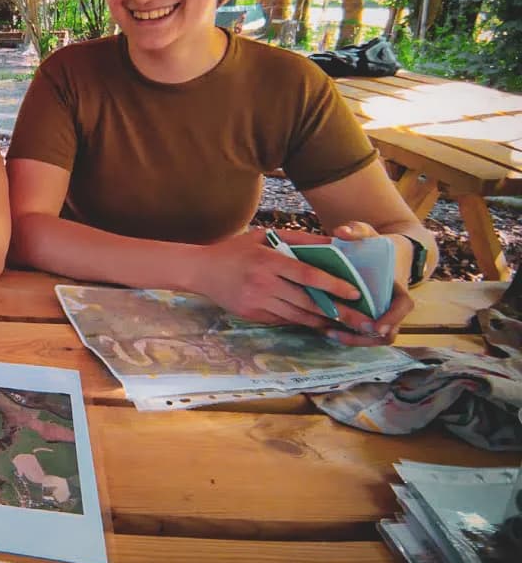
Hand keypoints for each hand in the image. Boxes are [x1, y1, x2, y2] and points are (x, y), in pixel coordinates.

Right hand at [193, 228, 363, 330]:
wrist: (201, 270)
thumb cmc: (235, 250)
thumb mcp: (264, 236)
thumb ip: (298, 239)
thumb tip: (331, 243)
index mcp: (269, 261)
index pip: (307, 275)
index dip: (333, 285)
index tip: (354, 293)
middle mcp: (263, 283)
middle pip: (307, 301)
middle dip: (338, 313)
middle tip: (361, 321)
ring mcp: (256, 301)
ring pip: (297, 316)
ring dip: (323, 322)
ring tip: (345, 326)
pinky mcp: (251, 315)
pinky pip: (282, 320)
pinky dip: (301, 322)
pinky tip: (318, 324)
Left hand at [323, 221, 414, 345]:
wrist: (391, 253)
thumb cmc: (378, 244)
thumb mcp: (369, 233)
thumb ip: (357, 230)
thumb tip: (341, 232)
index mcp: (398, 286)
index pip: (404, 306)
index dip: (392, 318)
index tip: (376, 326)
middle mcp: (394, 305)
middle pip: (389, 331)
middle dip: (365, 337)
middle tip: (337, 332)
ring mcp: (385, 314)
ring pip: (376, 337)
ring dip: (355, 339)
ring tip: (328, 332)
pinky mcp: (373, 317)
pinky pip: (365, 333)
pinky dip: (350, 335)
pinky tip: (326, 330)